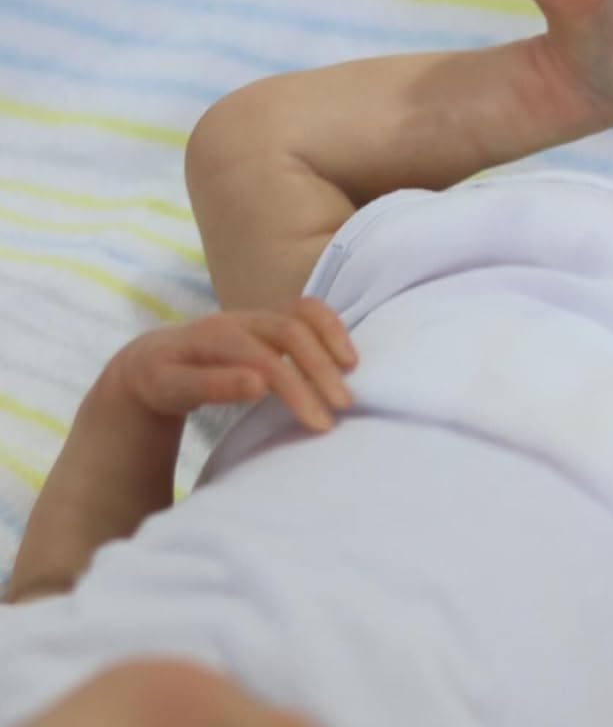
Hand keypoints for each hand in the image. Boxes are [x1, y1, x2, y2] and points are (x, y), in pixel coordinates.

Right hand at [111, 297, 357, 432]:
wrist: (142, 376)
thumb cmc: (213, 368)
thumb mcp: (257, 356)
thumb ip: (294, 355)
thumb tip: (351, 371)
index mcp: (255, 321)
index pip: (302, 310)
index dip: (333, 330)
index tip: (355, 365)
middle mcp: (231, 326)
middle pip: (286, 331)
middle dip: (320, 367)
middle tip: (344, 404)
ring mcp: (198, 347)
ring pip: (252, 353)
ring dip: (291, 383)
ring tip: (317, 417)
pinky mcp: (166, 376)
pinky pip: (199, 377)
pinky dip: (229, 382)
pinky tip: (255, 390)